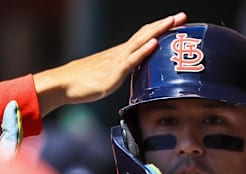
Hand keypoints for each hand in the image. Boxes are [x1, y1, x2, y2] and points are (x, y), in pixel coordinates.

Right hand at [33, 12, 187, 116]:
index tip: (176, 22)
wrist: (62, 85)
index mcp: (120, 54)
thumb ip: (120, 74)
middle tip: (183, 16)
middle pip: (146, 34)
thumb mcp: (108, 77)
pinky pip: (131, 59)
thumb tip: (132, 77)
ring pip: (141, 41)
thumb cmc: (82, 82)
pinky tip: (155, 43)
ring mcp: (117, 61)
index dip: (160, 29)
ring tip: (173, 22)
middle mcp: (120, 53)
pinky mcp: (114, 73)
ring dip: (159, 31)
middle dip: (166, 25)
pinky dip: (144, 50)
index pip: (144, 37)